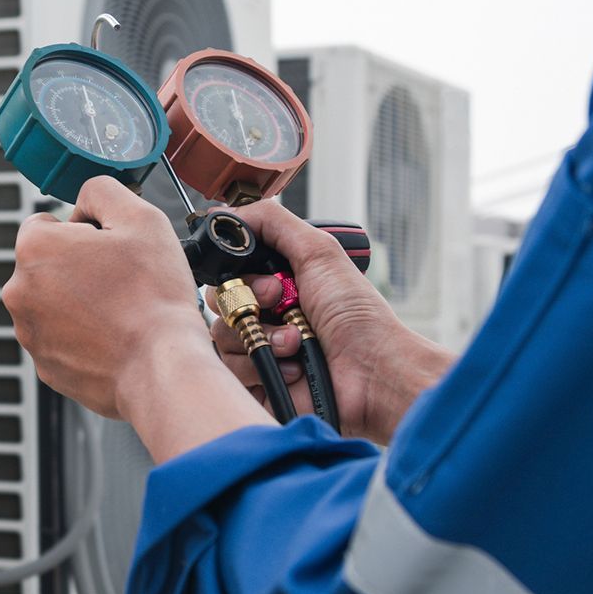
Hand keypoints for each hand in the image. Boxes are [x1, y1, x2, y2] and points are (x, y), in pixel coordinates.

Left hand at [3, 177, 271, 461]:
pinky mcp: (44, 365)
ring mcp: (29, 332)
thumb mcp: (140, 217)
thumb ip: (102, 191)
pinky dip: (82, 337)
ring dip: (79, 302)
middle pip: (48, 266)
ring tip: (120, 312)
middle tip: (121, 281)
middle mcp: (18, 290)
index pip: (47, 224)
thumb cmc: (153, 295)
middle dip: (78, 268)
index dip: (83, 232)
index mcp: (34, 248)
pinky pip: (62, 339)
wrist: (161, 366)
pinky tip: (114, 338)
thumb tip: (85, 198)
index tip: (111, 249)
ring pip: (53, 303)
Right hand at [206, 201, 456, 444]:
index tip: (270, 279)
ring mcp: (259, 348)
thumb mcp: (319, 252)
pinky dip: (262, 365)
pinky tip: (293, 366)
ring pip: (221, 335)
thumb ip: (273, 222)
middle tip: (283, 303)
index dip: (241, 273)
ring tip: (297, 341)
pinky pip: (229, 368)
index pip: (230, 270)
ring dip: (262, 335)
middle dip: (251, 302)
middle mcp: (265, 313)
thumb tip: (227, 211)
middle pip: (220, 300)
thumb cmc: (358, 317)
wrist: (372, 372)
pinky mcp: (255, 382)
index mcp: (277, 282)